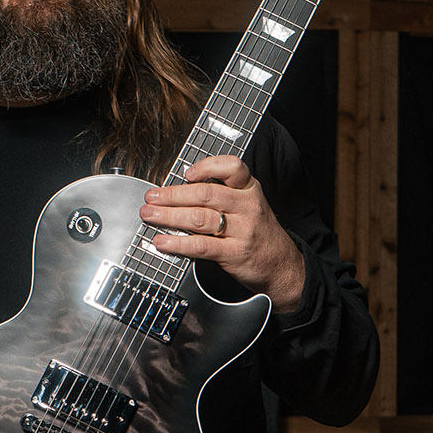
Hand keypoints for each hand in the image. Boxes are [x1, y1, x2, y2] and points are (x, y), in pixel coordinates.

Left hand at [141, 155, 307, 312]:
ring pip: (200, 218)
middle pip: (206, 194)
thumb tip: (177, 193)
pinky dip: (177, 243)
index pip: (232, 168)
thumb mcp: (248, 206)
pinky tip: (162, 241)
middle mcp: (247, 207)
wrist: (281, 266)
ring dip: (169, 216)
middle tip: (152, 198)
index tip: (186, 172)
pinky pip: (201, 246)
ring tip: (150, 215)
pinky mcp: (235, 253)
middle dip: (173, 195)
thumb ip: (221, 196)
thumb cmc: (258, 233)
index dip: (207, 166)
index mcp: (249, 190)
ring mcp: (242, 230)